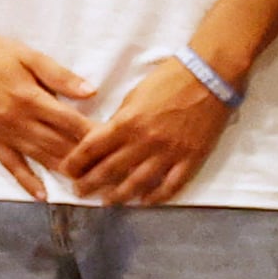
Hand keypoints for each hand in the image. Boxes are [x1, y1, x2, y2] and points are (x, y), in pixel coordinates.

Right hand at [0, 24, 93, 196]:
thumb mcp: (31, 56)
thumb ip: (61, 76)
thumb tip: (91, 91)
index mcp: (30, 97)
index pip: (71, 122)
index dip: (94, 135)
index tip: (115, 145)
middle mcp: (16, 119)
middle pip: (58, 144)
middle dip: (85, 159)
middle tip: (109, 173)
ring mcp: (1, 132)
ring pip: (39, 157)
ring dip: (63, 172)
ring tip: (87, 186)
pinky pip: (9, 164)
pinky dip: (26, 181)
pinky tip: (42, 195)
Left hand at [65, 58, 234, 206]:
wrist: (210, 76)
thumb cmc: (170, 79)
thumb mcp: (135, 94)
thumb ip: (121, 119)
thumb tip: (110, 137)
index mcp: (128, 122)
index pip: (92, 148)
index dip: (76, 162)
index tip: (67, 170)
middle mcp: (145, 141)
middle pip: (110, 169)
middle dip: (90, 183)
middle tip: (79, 191)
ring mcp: (169, 152)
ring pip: (138, 182)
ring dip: (119, 195)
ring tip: (108, 202)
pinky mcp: (191, 158)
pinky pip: (171, 184)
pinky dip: (157, 196)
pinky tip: (146, 201)